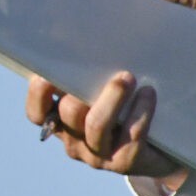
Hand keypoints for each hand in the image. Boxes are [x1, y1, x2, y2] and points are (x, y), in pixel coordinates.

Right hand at [25, 71, 184, 187]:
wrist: (159, 153)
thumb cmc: (123, 113)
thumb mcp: (98, 96)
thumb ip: (83, 77)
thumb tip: (68, 34)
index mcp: (60, 125)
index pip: (36, 114)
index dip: (37, 95)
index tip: (45, 74)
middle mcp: (75, 143)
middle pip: (69, 113)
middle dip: (81, 88)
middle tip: (100, 66)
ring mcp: (98, 156)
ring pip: (97, 124)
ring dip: (112, 96)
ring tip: (127, 77)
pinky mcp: (126, 162)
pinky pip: (131, 135)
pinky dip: (140, 111)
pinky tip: (148, 93)